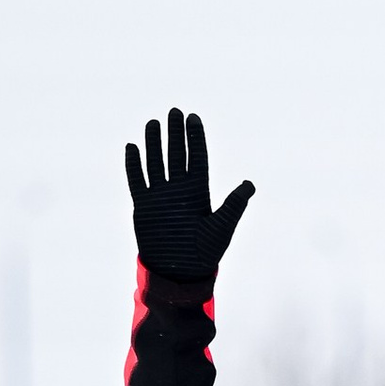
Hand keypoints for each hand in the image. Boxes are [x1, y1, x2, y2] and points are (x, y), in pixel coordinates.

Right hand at [125, 108, 254, 282]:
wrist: (180, 274)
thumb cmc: (205, 254)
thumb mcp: (222, 227)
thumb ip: (233, 204)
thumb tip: (251, 184)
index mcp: (199, 192)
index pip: (196, 158)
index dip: (195, 138)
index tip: (193, 118)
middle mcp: (179, 190)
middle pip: (176, 154)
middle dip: (175, 133)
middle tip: (174, 111)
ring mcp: (160, 196)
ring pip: (156, 162)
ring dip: (154, 143)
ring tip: (154, 122)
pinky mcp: (144, 206)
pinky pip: (137, 180)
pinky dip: (134, 165)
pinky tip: (133, 146)